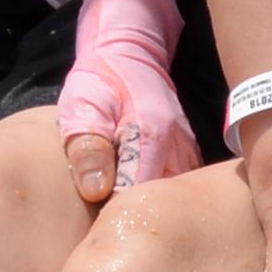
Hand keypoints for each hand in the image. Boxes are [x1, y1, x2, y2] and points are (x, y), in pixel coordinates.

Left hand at [54, 0, 200, 202]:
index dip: (111, 212)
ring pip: (173, 200)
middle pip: (160, 203)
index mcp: (151, 134)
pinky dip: (160, 199)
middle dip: (133, 215)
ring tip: (119, 211)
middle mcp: (179, 147)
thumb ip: (87, 146)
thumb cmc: (100, 80)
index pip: (136, 194)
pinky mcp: (189, 157)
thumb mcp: (82, 106)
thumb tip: (96, 191)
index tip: (91, 216)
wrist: (129, 51)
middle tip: (103, 219)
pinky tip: (138, 200)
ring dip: (149, 208)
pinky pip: (178, 189)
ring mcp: (188, 153)